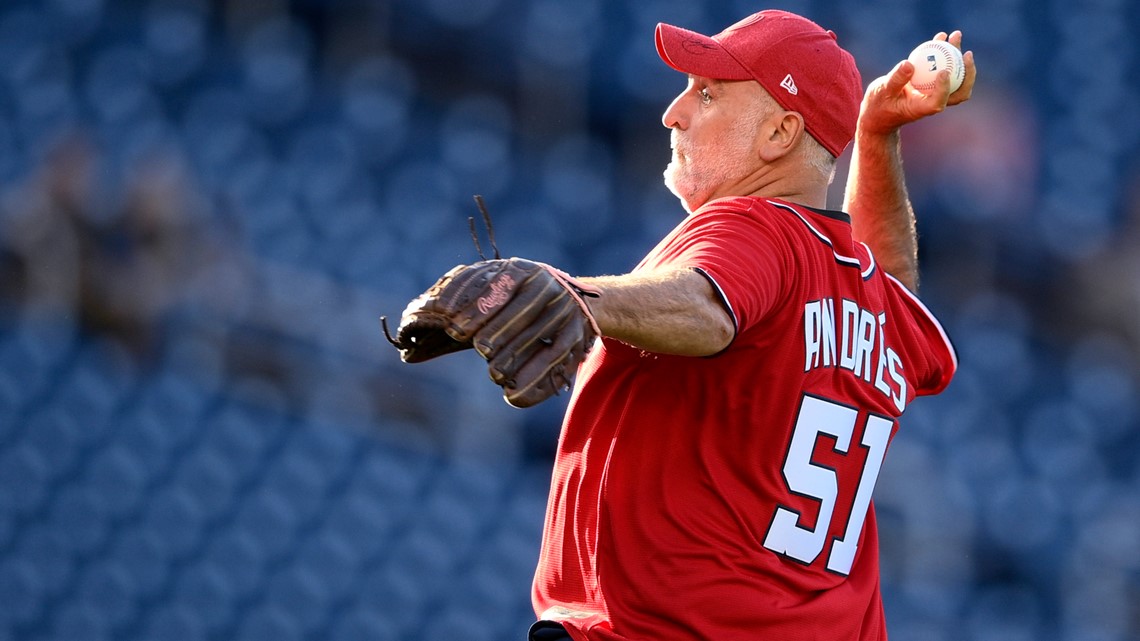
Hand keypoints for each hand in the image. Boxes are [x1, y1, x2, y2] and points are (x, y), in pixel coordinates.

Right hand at [857, 30, 976, 136]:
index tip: (943, 72)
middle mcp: (933, 102)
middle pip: (958, 91)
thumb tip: (908, 63)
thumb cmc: (879, 105)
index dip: (944, 88)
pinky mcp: (932, 84)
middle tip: (965, 52)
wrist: (880, 112)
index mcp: (921, 108)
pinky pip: (943, 68)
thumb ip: (895, 79)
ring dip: (958, 57)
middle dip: (967, 72)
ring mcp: (935, 93)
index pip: (938, 102)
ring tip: (955, 36)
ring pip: (955, 77)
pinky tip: (941, 38)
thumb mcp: (882, 92)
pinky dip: (945, 54)